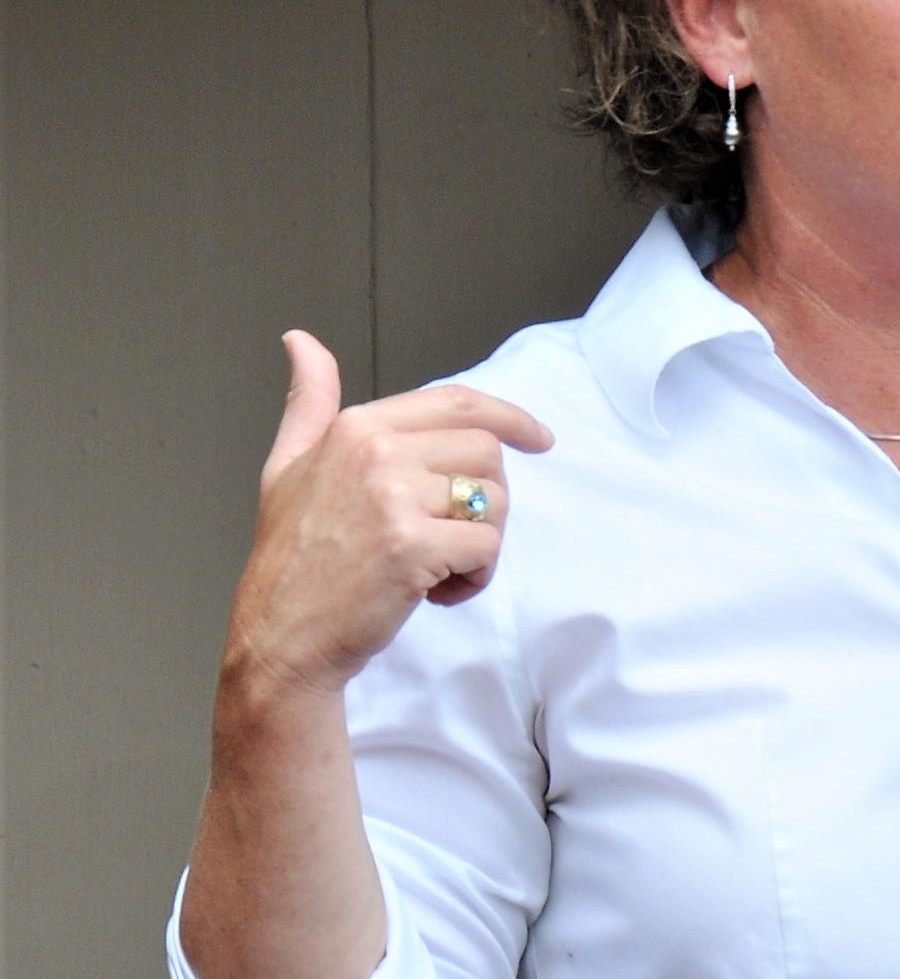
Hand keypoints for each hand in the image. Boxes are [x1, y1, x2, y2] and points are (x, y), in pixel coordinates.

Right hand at [220, 330, 553, 701]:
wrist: (279, 638)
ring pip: (494, 501)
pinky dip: (475, 577)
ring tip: (437, 568)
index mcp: (357, 426)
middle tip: (448, 538)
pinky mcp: (413, 546)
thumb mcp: (287, 464)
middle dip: (486, 500)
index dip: (511, 418)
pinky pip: (486, 548)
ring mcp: (394, 498)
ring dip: (482, 543)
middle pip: (487, 454)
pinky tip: (436, 594)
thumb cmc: (289, 558)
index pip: (460, 403)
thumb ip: (309, 402)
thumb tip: (301, 340)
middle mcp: (377, 451)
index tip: (541, 439)